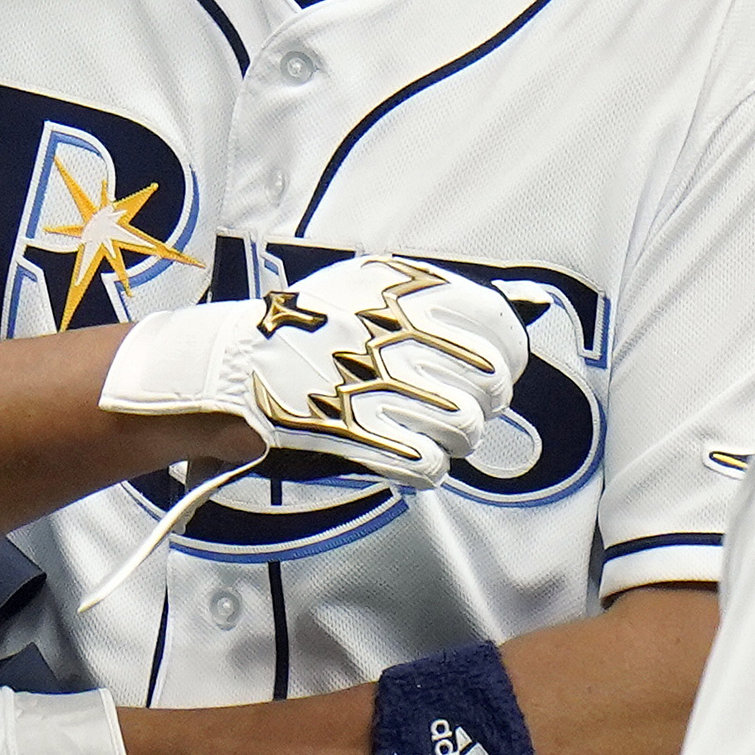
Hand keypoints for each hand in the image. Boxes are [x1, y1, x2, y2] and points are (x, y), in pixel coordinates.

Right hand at [100, 255, 529, 489]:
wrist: (228, 369)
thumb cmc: (303, 329)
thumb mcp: (370, 288)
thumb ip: (442, 299)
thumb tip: (526, 306)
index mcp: (402, 292)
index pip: (496, 326)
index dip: (505, 356)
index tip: (495, 369)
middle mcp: (395, 336)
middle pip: (488, 386)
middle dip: (478, 402)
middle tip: (454, 403)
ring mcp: (376, 388)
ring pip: (464, 428)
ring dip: (452, 437)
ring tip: (426, 430)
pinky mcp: (359, 436)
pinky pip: (429, 464)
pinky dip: (424, 466)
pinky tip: (404, 452)